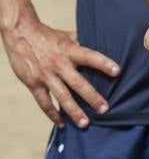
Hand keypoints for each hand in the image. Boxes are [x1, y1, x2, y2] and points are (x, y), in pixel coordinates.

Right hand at [3, 18, 119, 127]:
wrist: (21, 35)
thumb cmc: (47, 35)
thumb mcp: (66, 36)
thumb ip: (81, 42)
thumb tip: (100, 42)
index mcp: (69, 51)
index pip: (90, 57)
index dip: (104, 63)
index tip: (117, 71)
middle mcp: (59, 64)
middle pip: (78, 83)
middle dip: (92, 97)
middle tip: (105, 109)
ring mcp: (46, 76)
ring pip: (62, 97)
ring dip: (74, 111)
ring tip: (85, 124)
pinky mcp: (33, 84)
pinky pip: (44, 103)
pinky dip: (53, 115)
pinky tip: (62, 123)